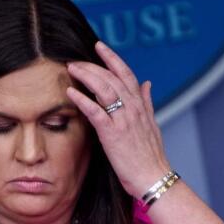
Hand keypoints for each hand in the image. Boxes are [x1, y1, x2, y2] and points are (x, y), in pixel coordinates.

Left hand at [65, 41, 170, 198]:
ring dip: (86, 76)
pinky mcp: (113, 134)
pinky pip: (96, 112)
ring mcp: (124, 120)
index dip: (112, 58)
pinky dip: (83, 100)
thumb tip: (147, 83)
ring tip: (71, 69)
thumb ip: (146, 102)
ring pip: (104, 89)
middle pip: (112, 78)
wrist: (152, 177)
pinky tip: (71, 92)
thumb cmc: (149, 155)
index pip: (126, 74)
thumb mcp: (151, 124)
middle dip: (93, 65)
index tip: (99, 46)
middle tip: (75, 60)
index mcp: (140, 105)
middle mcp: (133, 108)